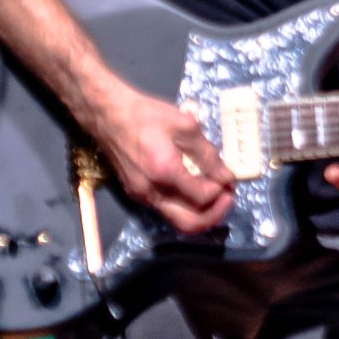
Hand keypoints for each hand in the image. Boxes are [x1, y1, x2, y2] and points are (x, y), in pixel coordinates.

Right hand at [87, 82, 234, 234]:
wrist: (108, 115)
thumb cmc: (146, 115)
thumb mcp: (185, 126)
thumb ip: (208, 154)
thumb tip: (226, 176)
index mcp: (164, 172)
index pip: (202, 197)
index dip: (221, 191)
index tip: (230, 179)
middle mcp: (151, 192)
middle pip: (189, 223)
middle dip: (215, 215)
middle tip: (228, 197)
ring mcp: (141, 196)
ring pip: (177, 220)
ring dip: (200, 213)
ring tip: (215, 195)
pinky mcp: (136, 194)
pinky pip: (166, 210)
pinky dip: (185, 206)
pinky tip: (193, 187)